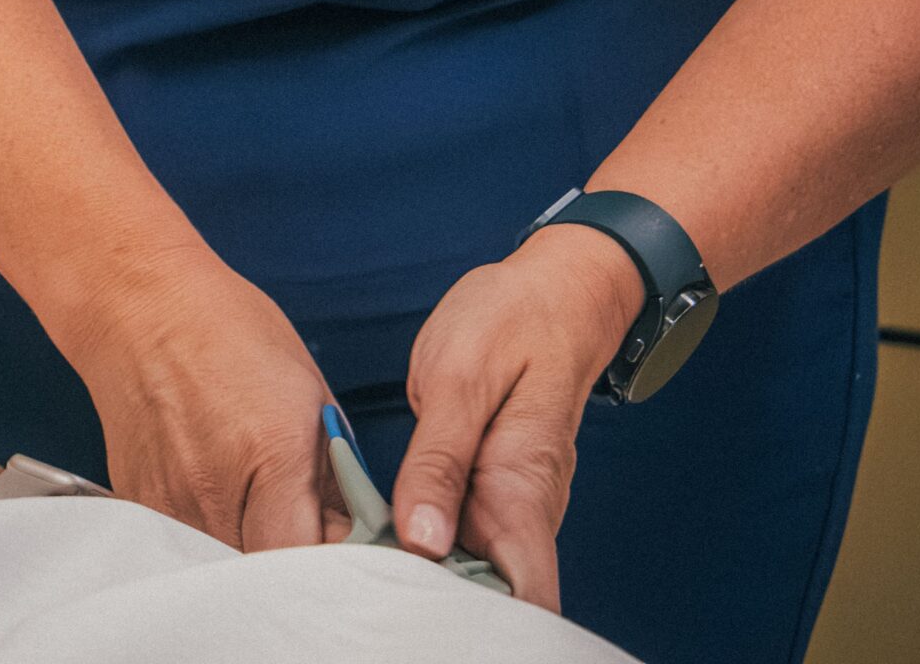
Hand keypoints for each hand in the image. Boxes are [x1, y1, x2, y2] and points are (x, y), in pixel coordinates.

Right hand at [58, 239, 349, 550]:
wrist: (138, 305)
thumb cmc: (226, 328)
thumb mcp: (306, 387)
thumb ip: (334, 472)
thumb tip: (361, 533)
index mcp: (272, 452)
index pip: (310, 562)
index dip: (336, 570)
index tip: (350, 556)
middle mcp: (216, 490)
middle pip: (268, 580)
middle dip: (297, 571)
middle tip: (310, 536)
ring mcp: (172, 507)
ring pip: (227, 574)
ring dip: (254, 558)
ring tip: (264, 513)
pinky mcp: (143, 510)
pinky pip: (191, 552)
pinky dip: (216, 540)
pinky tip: (222, 500)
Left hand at [389, 226, 644, 608]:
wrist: (556, 292)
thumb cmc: (513, 321)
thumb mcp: (458, 376)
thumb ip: (438, 460)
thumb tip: (421, 540)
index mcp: (523, 493)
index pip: (525, 603)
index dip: (475, 627)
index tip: (414, 618)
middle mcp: (525, 514)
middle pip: (488, 598)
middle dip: (434, 606)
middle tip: (367, 587)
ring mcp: (510, 506)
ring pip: (470, 570)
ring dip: (422, 575)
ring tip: (364, 565)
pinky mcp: (489, 491)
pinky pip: (460, 536)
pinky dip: (423, 544)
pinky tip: (380, 536)